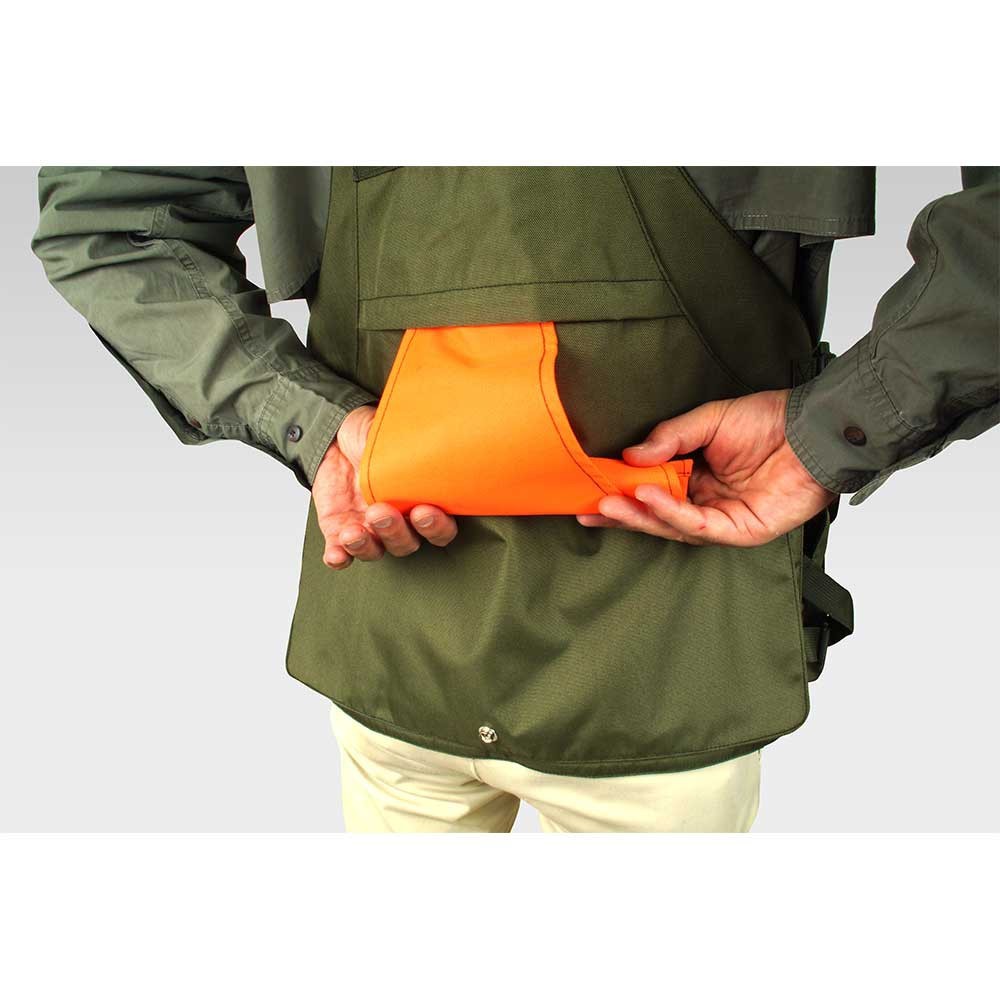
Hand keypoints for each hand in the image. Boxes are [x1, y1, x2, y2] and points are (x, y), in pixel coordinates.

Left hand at [312, 405, 457, 568]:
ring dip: (366, 546)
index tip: (423, 510)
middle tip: (382, 512)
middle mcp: (399, 521)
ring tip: (353, 532)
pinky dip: (339, 557)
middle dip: (395, 532)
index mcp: (421, 501)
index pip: (440, 529)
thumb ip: (416, 453)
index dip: (435, 528)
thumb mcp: (398, 439)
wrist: (337, 432)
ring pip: (375, 551)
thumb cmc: (375, 436)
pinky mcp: (339, 530)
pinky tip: (337, 554)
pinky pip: (341, 554)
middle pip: (406, 543)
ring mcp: (369, 528)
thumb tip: (433, 449)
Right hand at [577, 389, 835, 546]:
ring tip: (609, 504)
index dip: (621, 491)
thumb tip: (630, 456)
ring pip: (671, 526)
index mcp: (696, 477)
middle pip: (655, 515)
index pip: (651, 490)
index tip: (588, 489)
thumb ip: (670, 437)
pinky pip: (698, 527)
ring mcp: (722, 520)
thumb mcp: (709, 419)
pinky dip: (671, 514)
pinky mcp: (741, 531)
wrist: (814, 427)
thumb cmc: (771, 420)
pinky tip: (648, 497)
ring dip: (639, 515)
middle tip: (588, 509)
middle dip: (621, 513)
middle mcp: (706, 502)